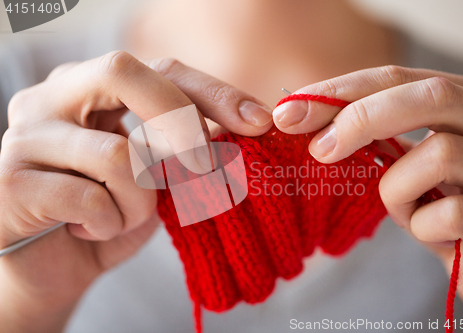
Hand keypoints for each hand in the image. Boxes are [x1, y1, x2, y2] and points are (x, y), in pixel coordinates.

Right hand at [0, 51, 272, 332]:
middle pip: (123, 71)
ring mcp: (24, 136)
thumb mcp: (155, 174)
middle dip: (179, 121)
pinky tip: (91, 230)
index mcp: (87, 86)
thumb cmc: (108, 212)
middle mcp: (50, 97)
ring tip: (122, 218)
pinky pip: (90, 199)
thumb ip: (185, 144)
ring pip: (118, 154)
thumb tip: (246, 124)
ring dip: (141, 202)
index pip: (160, 68)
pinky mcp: (10, 182)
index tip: (258, 121)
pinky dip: (108, 224)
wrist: (51, 265)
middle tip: (203, 166)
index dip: (213, 91)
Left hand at [273, 65, 462, 329]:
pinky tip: (432, 234)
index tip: (290, 112)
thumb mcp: (403, 162)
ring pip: (441, 153)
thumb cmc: (438, 207)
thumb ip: (371, 135)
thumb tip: (298, 116)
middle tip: (318, 149)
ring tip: (405, 208)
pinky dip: (423, 225)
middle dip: (362, 118)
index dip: (341, 91)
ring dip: (398, 188)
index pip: (401, 78)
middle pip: (433, 95)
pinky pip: (454, 211)